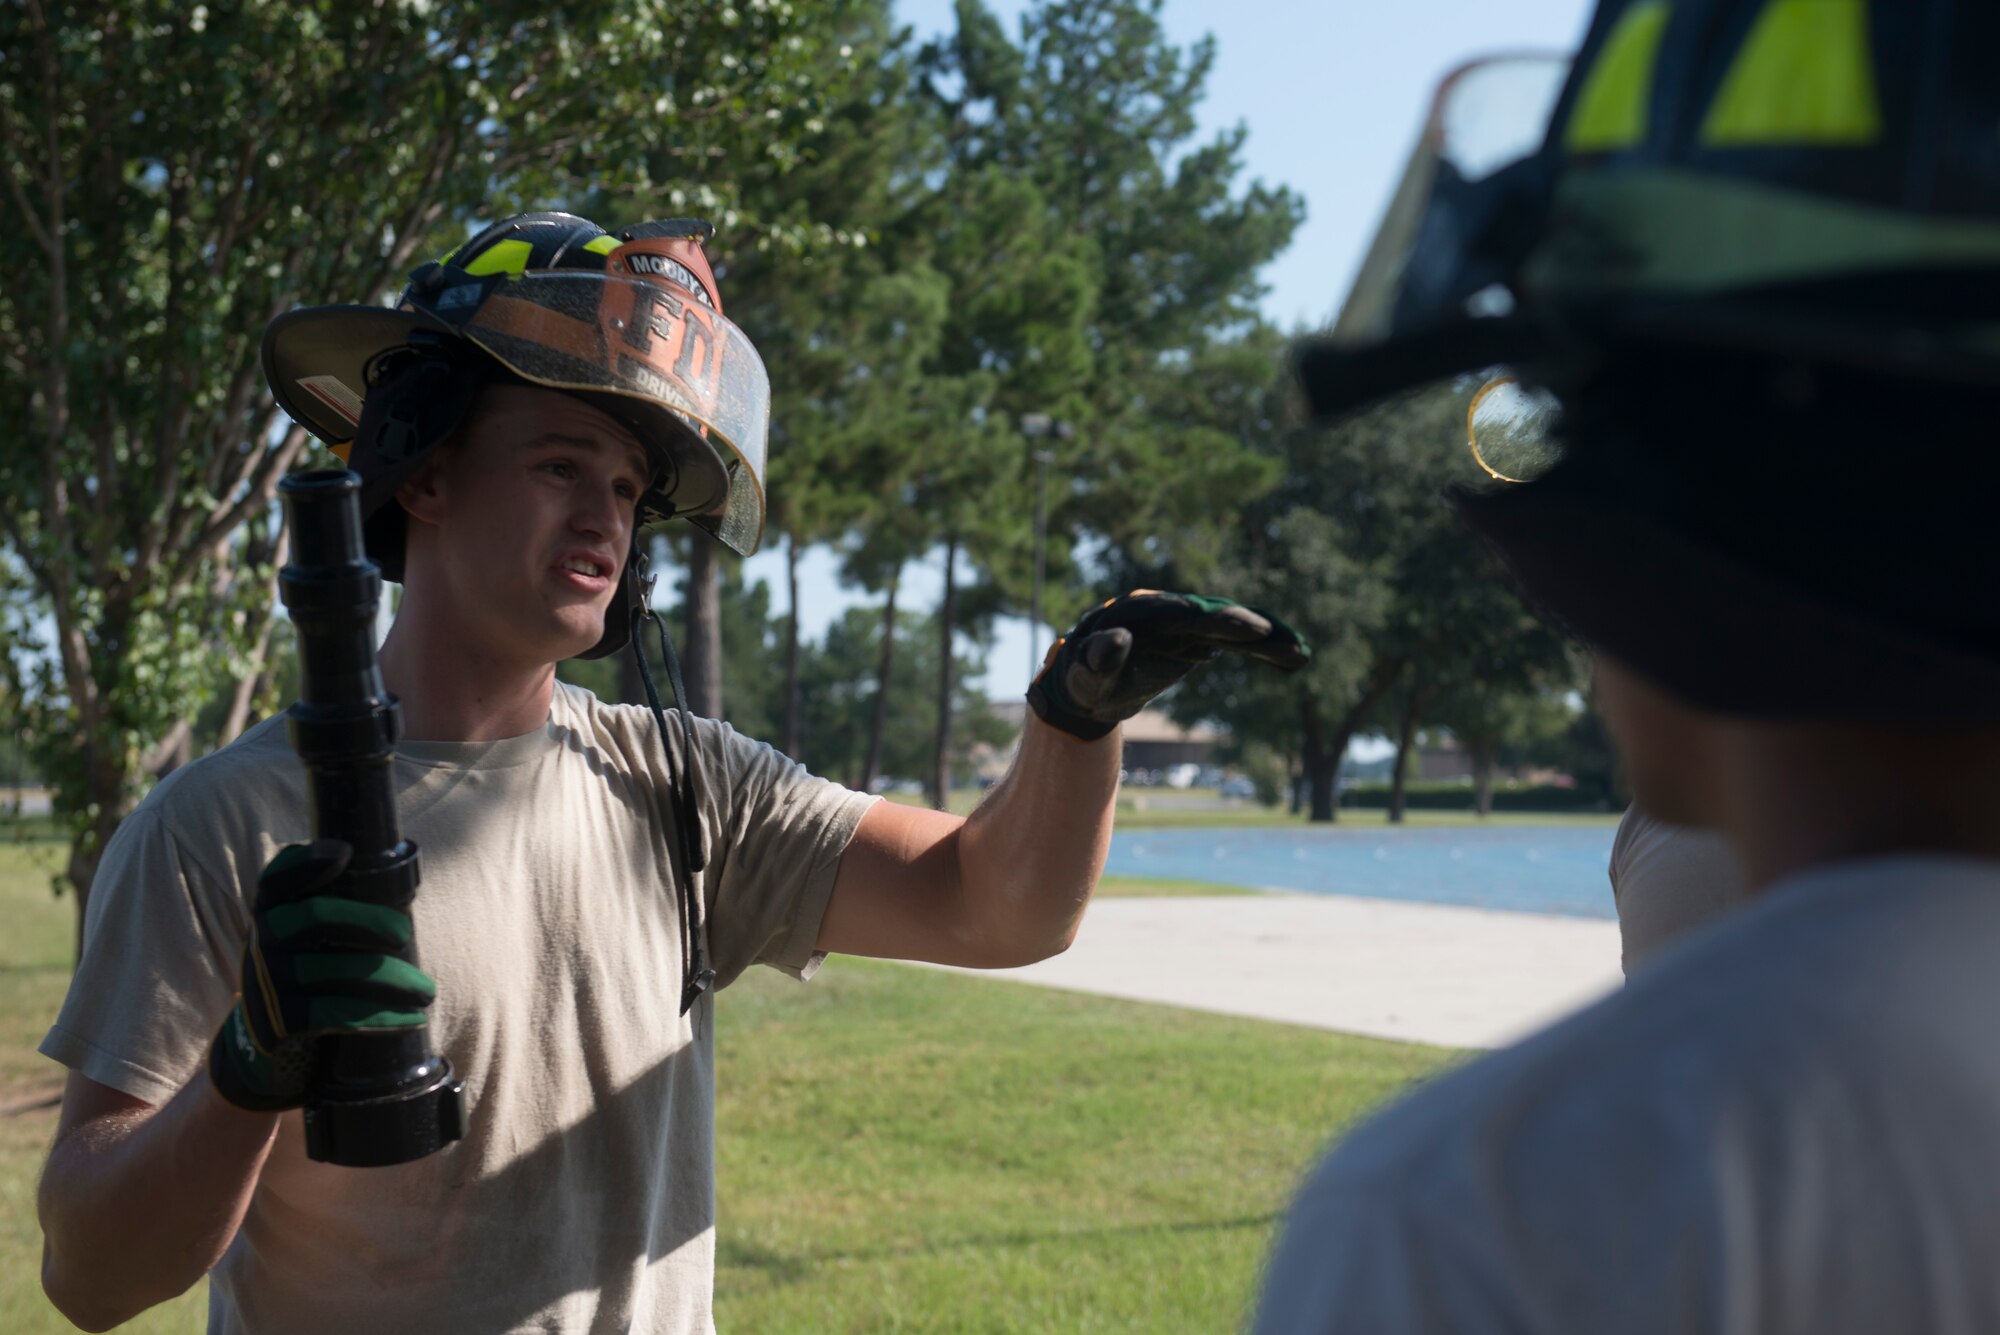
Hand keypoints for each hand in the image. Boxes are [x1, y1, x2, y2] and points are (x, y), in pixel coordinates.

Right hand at [208, 839, 437, 1111]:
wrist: (266, 1043)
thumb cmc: (309, 974)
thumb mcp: (308, 938)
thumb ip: (338, 907)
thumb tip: (405, 886)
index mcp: (272, 911)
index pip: (278, 877)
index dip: (307, 862)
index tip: (346, 852)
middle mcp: (261, 940)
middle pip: (315, 917)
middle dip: (368, 921)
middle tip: (406, 934)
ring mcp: (265, 983)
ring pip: (334, 971)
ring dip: (391, 980)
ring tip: (427, 992)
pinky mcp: (275, 1023)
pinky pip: (335, 1015)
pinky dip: (380, 1016)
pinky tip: (411, 1019)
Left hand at [1028, 590, 1310, 740]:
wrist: (1086, 684)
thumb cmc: (1083, 681)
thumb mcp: (1085, 676)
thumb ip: (1099, 657)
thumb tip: (1117, 637)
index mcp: (1140, 614)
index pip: (1186, 614)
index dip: (1222, 620)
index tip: (1255, 629)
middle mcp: (1166, 611)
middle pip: (1216, 617)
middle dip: (1254, 630)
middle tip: (1291, 644)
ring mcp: (1182, 624)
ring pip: (1230, 629)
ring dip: (1265, 641)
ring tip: (1300, 655)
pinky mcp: (1192, 639)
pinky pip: (1231, 642)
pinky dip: (1258, 651)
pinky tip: (1288, 659)